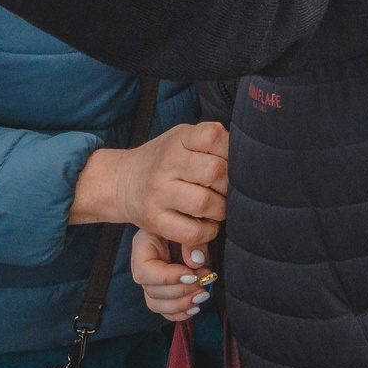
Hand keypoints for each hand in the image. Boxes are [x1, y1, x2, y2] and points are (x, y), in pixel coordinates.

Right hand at [74, 121, 227, 245]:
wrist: (120, 181)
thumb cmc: (164, 160)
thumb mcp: (182, 139)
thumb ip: (211, 142)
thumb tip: (247, 161)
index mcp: (178, 139)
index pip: (212, 136)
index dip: (230, 150)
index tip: (229, 161)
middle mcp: (166, 163)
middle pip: (215, 172)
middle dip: (230, 184)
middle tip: (227, 190)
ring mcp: (158, 193)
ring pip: (205, 203)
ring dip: (221, 210)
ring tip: (218, 208)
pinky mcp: (154, 220)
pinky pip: (192, 231)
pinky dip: (208, 231)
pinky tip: (206, 224)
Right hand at [130, 229, 213, 322]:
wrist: (183, 221)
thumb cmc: (184, 220)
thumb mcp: (186, 223)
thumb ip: (191, 240)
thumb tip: (197, 261)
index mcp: (143, 246)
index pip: (145, 271)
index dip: (168, 278)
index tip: (192, 275)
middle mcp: (143, 266)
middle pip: (151, 291)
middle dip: (181, 290)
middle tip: (204, 280)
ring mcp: (150, 281)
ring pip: (156, 304)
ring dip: (181, 304)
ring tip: (203, 295)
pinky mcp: (160, 292)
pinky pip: (163, 310)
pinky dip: (179, 313)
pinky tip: (195, 308)